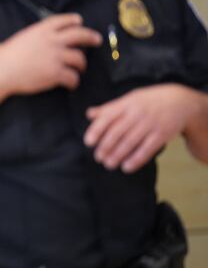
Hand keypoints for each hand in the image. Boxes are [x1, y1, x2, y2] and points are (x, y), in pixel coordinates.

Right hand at [0, 13, 101, 94]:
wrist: (1, 72)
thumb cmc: (6, 57)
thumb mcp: (22, 38)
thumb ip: (38, 37)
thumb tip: (50, 40)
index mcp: (42, 30)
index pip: (64, 21)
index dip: (73, 20)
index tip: (79, 21)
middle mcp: (52, 41)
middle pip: (80, 35)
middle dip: (91, 37)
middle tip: (96, 40)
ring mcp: (56, 57)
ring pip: (79, 59)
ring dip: (81, 64)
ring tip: (80, 68)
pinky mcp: (56, 74)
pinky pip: (73, 77)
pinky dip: (74, 82)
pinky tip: (71, 84)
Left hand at [84, 84, 198, 172]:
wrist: (179, 101)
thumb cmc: (147, 102)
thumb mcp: (128, 99)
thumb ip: (109, 108)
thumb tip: (89, 114)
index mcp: (126, 104)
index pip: (107, 117)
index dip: (96, 130)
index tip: (88, 142)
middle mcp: (137, 113)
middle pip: (117, 132)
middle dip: (106, 147)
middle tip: (98, 158)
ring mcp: (150, 124)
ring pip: (131, 142)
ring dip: (118, 155)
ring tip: (109, 164)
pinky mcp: (162, 134)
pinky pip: (147, 149)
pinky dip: (136, 159)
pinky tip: (126, 167)